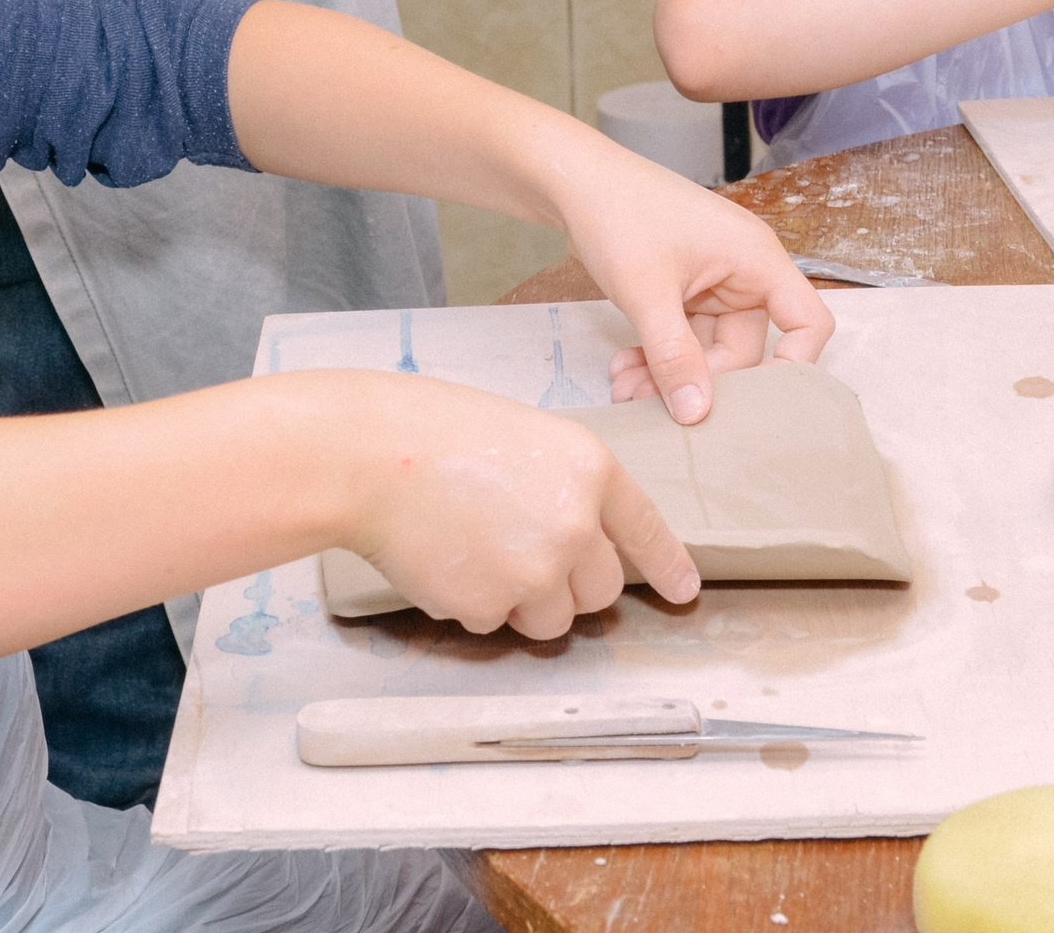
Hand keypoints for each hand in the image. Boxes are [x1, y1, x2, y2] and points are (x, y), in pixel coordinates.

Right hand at [340, 376, 697, 636]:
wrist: (369, 456)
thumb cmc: (436, 431)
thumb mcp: (526, 437)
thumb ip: (566, 486)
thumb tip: (579, 541)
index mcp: (590, 470)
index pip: (645, 529)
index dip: (667, 564)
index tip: (684, 590)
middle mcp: (575, 527)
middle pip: (601, 591)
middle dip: (570, 584)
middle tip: (522, 551)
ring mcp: (534, 572)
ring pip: (551, 619)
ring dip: (523, 600)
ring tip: (474, 548)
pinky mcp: (488, 606)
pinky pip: (493, 623)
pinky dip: (471, 602)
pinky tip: (444, 557)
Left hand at [550, 142, 833, 418]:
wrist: (571, 179)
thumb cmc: (618, 213)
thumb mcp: (647, 291)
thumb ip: (674, 355)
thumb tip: (697, 413)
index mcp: (755, 259)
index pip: (807, 322)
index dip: (794, 366)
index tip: (754, 407)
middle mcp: (741, 271)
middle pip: (745, 348)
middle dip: (699, 380)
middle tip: (649, 402)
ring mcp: (711, 280)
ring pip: (706, 348)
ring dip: (669, 372)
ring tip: (625, 388)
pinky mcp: (683, 287)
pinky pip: (682, 336)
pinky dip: (656, 355)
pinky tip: (623, 368)